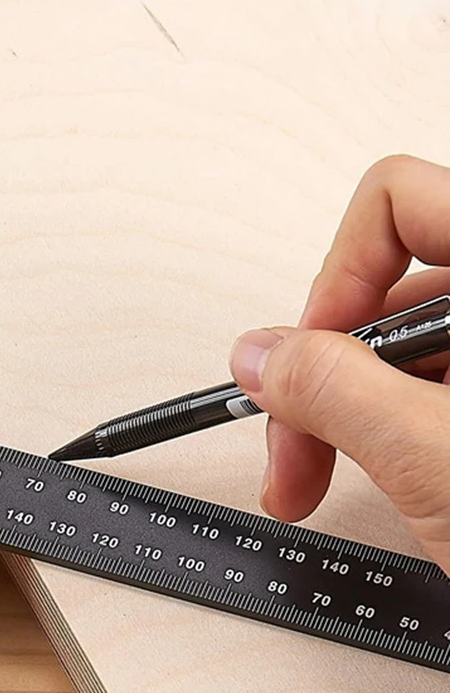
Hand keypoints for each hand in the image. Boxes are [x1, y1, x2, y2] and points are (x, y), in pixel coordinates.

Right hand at [229, 155, 449, 570]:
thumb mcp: (443, 465)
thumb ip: (336, 391)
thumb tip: (261, 354)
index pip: (401, 204)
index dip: (337, 281)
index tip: (301, 363)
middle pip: (391, 292)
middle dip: (324, 375)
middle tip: (293, 456)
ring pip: (402, 351)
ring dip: (345, 417)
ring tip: (324, 486)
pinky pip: (428, 392)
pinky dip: (387, 438)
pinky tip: (388, 489)